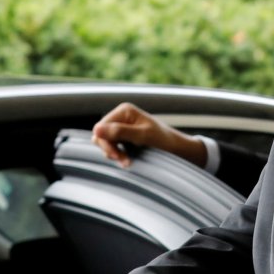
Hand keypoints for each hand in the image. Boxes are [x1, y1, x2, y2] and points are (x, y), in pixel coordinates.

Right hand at [93, 103, 207, 168]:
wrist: (177, 149)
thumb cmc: (163, 140)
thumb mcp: (141, 136)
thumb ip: (119, 132)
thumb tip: (96, 129)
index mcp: (124, 110)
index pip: (101, 127)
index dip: (105, 142)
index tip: (116, 156)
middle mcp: (121, 116)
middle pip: (101, 135)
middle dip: (109, 149)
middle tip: (123, 161)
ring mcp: (122, 127)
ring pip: (105, 142)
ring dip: (114, 154)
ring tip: (127, 162)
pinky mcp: (124, 137)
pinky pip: (112, 146)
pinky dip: (118, 155)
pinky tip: (127, 161)